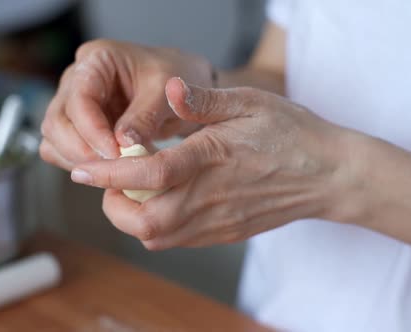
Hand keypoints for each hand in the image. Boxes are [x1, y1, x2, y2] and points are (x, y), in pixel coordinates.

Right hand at [40, 39, 213, 169]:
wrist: (180, 90)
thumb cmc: (174, 78)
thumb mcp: (166, 92)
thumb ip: (144, 116)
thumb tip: (122, 143)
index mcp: (96, 59)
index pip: (79, 99)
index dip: (93, 131)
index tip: (115, 153)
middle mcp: (76, 79)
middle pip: (56, 121)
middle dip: (80, 150)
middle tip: (111, 168)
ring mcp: (72, 104)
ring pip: (53, 138)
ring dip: (77, 160)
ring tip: (111, 171)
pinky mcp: (76, 127)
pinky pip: (61, 150)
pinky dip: (79, 164)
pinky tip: (106, 170)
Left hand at [70, 78, 352, 249]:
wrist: (329, 175)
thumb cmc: (291, 133)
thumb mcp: (250, 101)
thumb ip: (204, 99)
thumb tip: (167, 89)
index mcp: (212, 159)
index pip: (149, 175)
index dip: (108, 174)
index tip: (80, 169)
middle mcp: (210, 197)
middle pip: (144, 222)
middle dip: (112, 205)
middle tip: (107, 180)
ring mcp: (217, 222)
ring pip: (157, 238)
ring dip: (131, 218)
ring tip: (129, 190)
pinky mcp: (223, 233)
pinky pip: (177, 240)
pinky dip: (154, 226)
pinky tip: (158, 201)